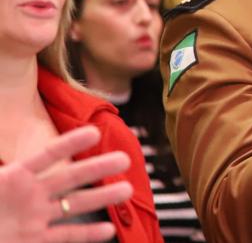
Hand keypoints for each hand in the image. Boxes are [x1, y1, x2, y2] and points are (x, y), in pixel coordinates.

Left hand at [0, 125, 132, 242]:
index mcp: (12, 178)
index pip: (45, 157)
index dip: (69, 144)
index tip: (94, 132)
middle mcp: (29, 196)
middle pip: (69, 178)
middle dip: (98, 168)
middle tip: (124, 159)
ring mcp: (34, 218)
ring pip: (75, 205)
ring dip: (101, 198)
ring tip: (126, 190)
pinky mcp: (35, 240)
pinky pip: (65, 236)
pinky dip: (87, 235)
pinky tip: (108, 230)